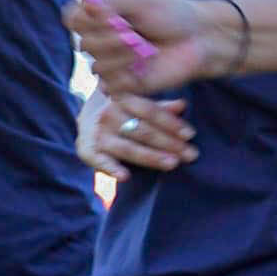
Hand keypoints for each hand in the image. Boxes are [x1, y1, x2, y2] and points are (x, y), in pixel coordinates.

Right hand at [67, 0, 243, 96]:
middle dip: (108, 36)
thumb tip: (83, 2)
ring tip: (145, 48)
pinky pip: (110, 84)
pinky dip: (126, 74)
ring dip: (120, 55)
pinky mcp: (126, 86)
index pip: (71, 17)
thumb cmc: (173, 15)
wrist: (200, 38)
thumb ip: (108, 4)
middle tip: (135, 32)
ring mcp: (114, 64)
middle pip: (83, 43)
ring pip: (96, 66)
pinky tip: (145, 64)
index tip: (107, 12)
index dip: (85, 17)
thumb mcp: (139, 2)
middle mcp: (103, 41)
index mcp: (102, 17)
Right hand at [79, 83, 197, 175]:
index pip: (150, 111)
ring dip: (151, 157)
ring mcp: (98, 134)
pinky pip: (101, 162)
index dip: (170, 122)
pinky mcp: (87, 151)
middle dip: (169, 143)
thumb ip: (159, 107)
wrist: (85, 119)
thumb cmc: (121, 111)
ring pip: (129, 148)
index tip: (190, 134)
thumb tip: (183, 105)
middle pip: (143, 131)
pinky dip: (111, 169)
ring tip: (172, 164)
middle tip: (191, 154)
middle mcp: (108, 115)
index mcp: (122, 98)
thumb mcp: (136, 104)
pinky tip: (125, 176)